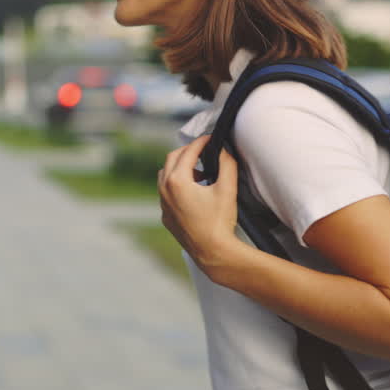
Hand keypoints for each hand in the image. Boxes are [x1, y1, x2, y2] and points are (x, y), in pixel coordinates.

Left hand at [157, 135, 243, 272]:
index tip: (210, 138)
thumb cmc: (220, 221)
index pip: (188, 152)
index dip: (201, 142)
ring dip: (179, 168)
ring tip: (200, 172)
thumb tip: (223, 149)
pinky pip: (166, 193)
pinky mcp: (165, 216)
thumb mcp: (227, 189)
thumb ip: (227, 164)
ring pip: (165, 175)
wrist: (212, 252)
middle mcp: (164, 190)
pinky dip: (176, 185)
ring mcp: (162, 204)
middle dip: (187, 151)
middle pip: (172, 159)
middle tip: (204, 150)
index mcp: (177, 180)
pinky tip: (192, 192)